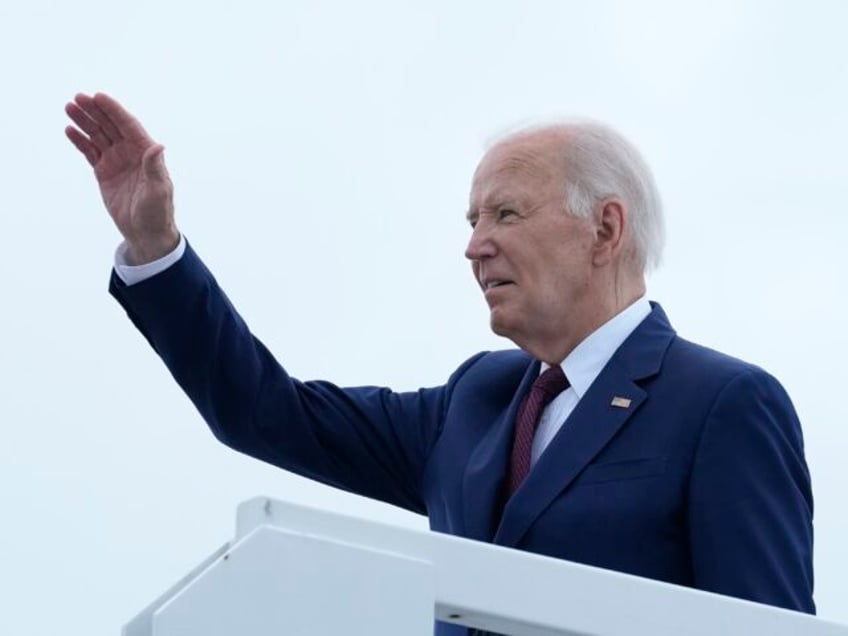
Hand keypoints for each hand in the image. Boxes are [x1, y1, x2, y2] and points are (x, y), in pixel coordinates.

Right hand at [65, 93, 179, 263]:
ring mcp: (116, 161)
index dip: (114, 110)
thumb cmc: (157, 212)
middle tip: (78, 97)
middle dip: (95, 111)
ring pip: (98, 136)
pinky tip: (70, 129)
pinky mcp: (104, 172)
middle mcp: (131, 153)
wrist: (146, 232)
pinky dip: (80, 141)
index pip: (128, 125)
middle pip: (111, 126)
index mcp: (146, 153)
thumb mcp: (158, 190)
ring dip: (84, 121)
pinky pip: (90, 151)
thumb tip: (158, 146)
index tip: (98, 97)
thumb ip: (155, 167)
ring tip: (69, 108)